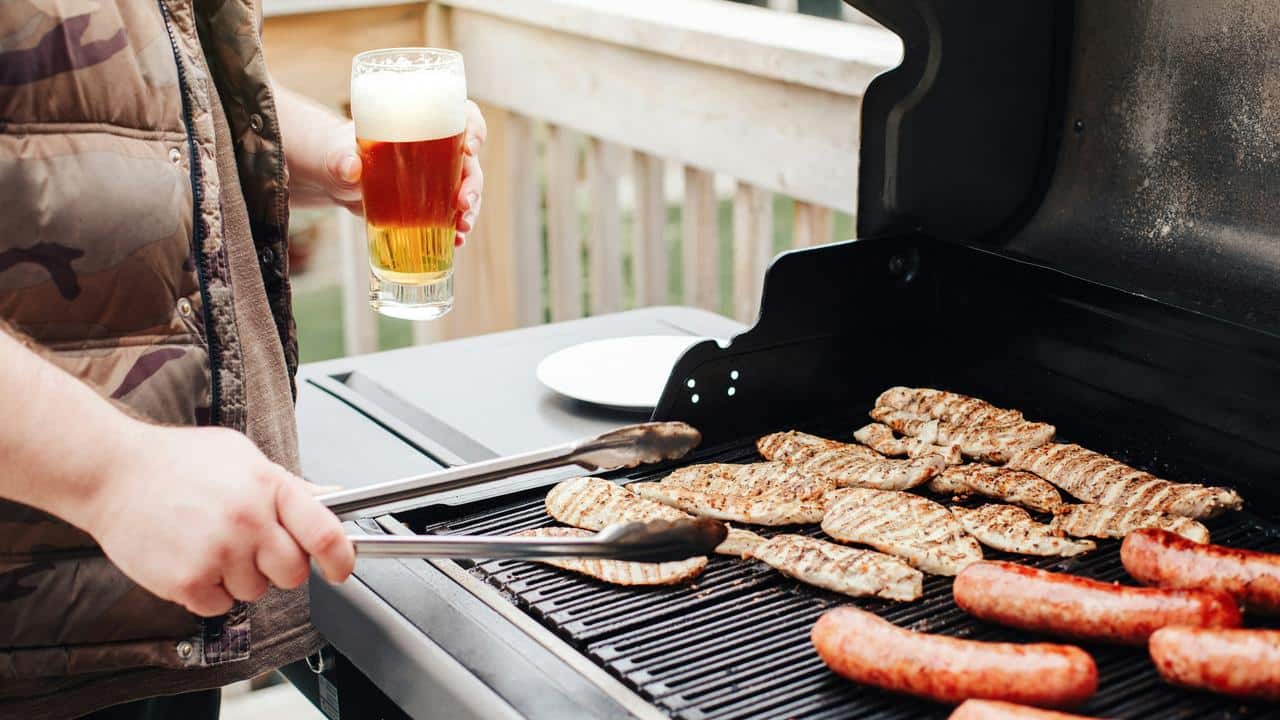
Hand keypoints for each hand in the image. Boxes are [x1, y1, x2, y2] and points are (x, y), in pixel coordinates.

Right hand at [80, 422, 354, 617]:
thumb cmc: (177, 462)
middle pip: (294, 572)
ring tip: (211, 543)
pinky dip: (209, 592)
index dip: (341, 557)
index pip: (324, 532)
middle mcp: (248, 520)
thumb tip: (332, 498)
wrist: (112, 473)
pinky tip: (191, 558)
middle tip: (253, 547)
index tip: (341, 568)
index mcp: (269, 487)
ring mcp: (218, 552)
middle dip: (280, 566)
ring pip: (256, 591)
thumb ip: (288, 484)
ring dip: (239, 577)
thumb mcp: (242, 456)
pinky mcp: (188, 580)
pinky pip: (220, 605)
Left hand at [324, 100, 488, 245]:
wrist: (336, 177)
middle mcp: (437, 149)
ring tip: (462, 228)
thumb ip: (342, 158)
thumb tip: (350, 168)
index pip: (463, 116)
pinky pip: (452, 214)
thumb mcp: (339, 152)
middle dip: (473, 184)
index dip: (475, 129)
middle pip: (469, 161)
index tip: (469, 148)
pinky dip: (457, 228)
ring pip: (466, 190)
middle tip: (464, 203)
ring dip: (471, 210)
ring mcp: (436, 178)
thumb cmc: (340, 152)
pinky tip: (456, 241)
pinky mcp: (429, 202)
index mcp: (423, 123)